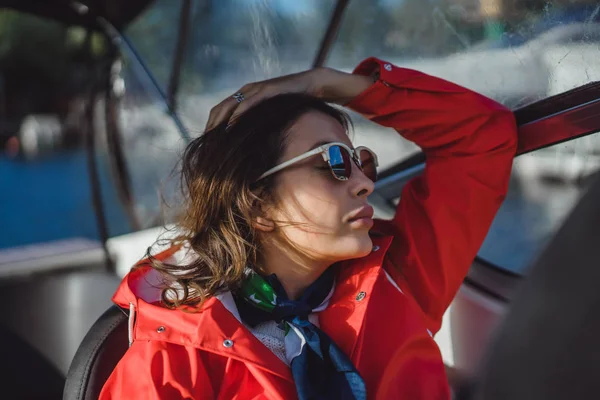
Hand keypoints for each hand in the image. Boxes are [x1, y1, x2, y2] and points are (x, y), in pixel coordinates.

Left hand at [204, 67, 373, 130]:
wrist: (312, 85)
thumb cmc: (293, 104)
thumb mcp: (272, 117)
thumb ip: (260, 127)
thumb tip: (253, 149)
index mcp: (244, 98)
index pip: (219, 113)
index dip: (210, 128)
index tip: (205, 146)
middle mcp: (245, 92)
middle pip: (219, 110)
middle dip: (209, 128)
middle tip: (204, 147)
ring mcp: (254, 90)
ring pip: (229, 106)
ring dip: (218, 123)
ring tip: (212, 139)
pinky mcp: (265, 90)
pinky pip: (247, 103)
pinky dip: (237, 115)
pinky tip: (231, 127)